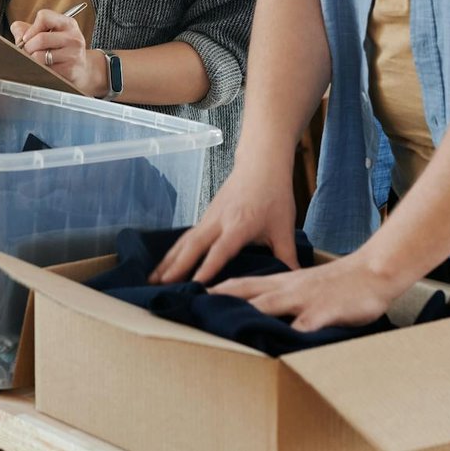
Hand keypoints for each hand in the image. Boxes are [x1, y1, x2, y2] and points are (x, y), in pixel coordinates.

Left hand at [10, 11, 105, 94]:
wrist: (82, 70)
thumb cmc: (61, 50)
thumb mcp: (50, 34)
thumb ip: (29, 29)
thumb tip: (15, 29)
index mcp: (68, 24)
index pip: (44, 16)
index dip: (32, 28)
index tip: (28, 37)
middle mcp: (73, 37)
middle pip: (40, 38)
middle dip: (28, 47)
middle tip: (29, 52)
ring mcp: (73, 55)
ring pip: (40, 56)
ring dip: (32, 60)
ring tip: (36, 61)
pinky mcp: (70, 71)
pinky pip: (45, 70)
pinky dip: (39, 70)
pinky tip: (45, 69)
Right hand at [150, 162, 299, 283]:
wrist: (261, 164)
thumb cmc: (274, 195)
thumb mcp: (285, 228)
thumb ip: (288, 257)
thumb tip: (297, 280)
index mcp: (239, 225)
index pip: (220, 251)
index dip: (207, 268)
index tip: (195, 286)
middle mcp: (219, 221)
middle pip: (192, 245)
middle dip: (175, 267)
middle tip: (159, 285)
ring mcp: (209, 217)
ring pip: (184, 241)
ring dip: (168, 260)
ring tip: (152, 279)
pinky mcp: (206, 215)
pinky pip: (186, 236)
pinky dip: (174, 251)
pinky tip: (165, 264)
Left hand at [210, 252, 405, 331]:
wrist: (373, 271)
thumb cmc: (338, 283)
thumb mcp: (305, 285)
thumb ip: (283, 294)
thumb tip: (260, 306)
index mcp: (282, 281)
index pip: (242, 283)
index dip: (217, 289)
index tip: (192, 296)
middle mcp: (288, 288)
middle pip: (247, 292)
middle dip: (220, 300)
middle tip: (194, 308)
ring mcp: (305, 299)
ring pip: (270, 305)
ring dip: (246, 313)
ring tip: (223, 325)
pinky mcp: (324, 312)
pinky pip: (306, 326)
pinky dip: (291, 335)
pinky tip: (279, 347)